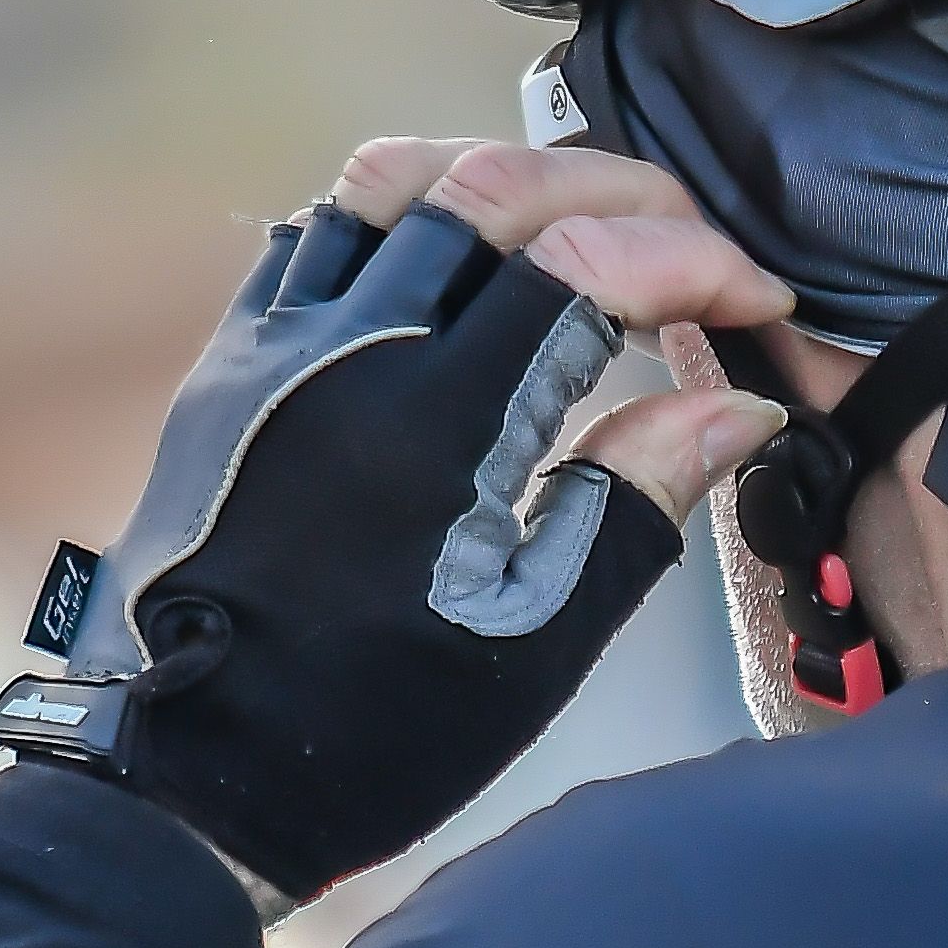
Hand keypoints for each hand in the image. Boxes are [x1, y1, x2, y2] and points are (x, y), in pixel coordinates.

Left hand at [0, 141, 785, 907]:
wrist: (192, 771)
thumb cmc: (375, 727)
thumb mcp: (535, 639)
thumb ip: (638, 503)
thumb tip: (737, 408)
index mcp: (436, 423)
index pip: (586, 264)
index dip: (693, 262)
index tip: (755, 303)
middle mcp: (347, 353)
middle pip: (496, 186)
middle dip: (622, 191)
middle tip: (693, 240)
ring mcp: (275, 346)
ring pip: (392, 180)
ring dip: (503, 176)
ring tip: (578, 216)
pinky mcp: (229, 363)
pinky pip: (312, 232)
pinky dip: (399, 210)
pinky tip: (451, 253)